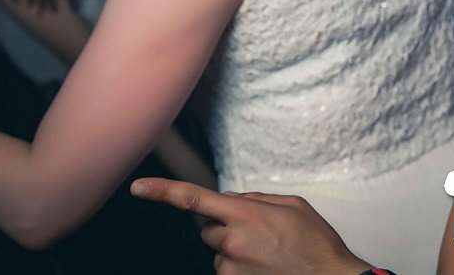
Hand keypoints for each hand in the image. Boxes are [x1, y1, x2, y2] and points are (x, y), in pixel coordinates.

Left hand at [131, 178, 372, 274]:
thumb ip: (256, 199)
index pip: (193, 199)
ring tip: (268, 250)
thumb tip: (231, 200)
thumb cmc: (315, 243)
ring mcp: (230, 268)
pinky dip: (241, 263)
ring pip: (218, 249)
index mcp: (245, 216)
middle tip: (257, 228)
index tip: (139, 187)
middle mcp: (231, 243)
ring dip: (234, 245)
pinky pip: (227, 267)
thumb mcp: (292, 206)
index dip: (162, 191)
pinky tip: (265, 262)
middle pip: (206, 226)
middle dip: (223, 222)